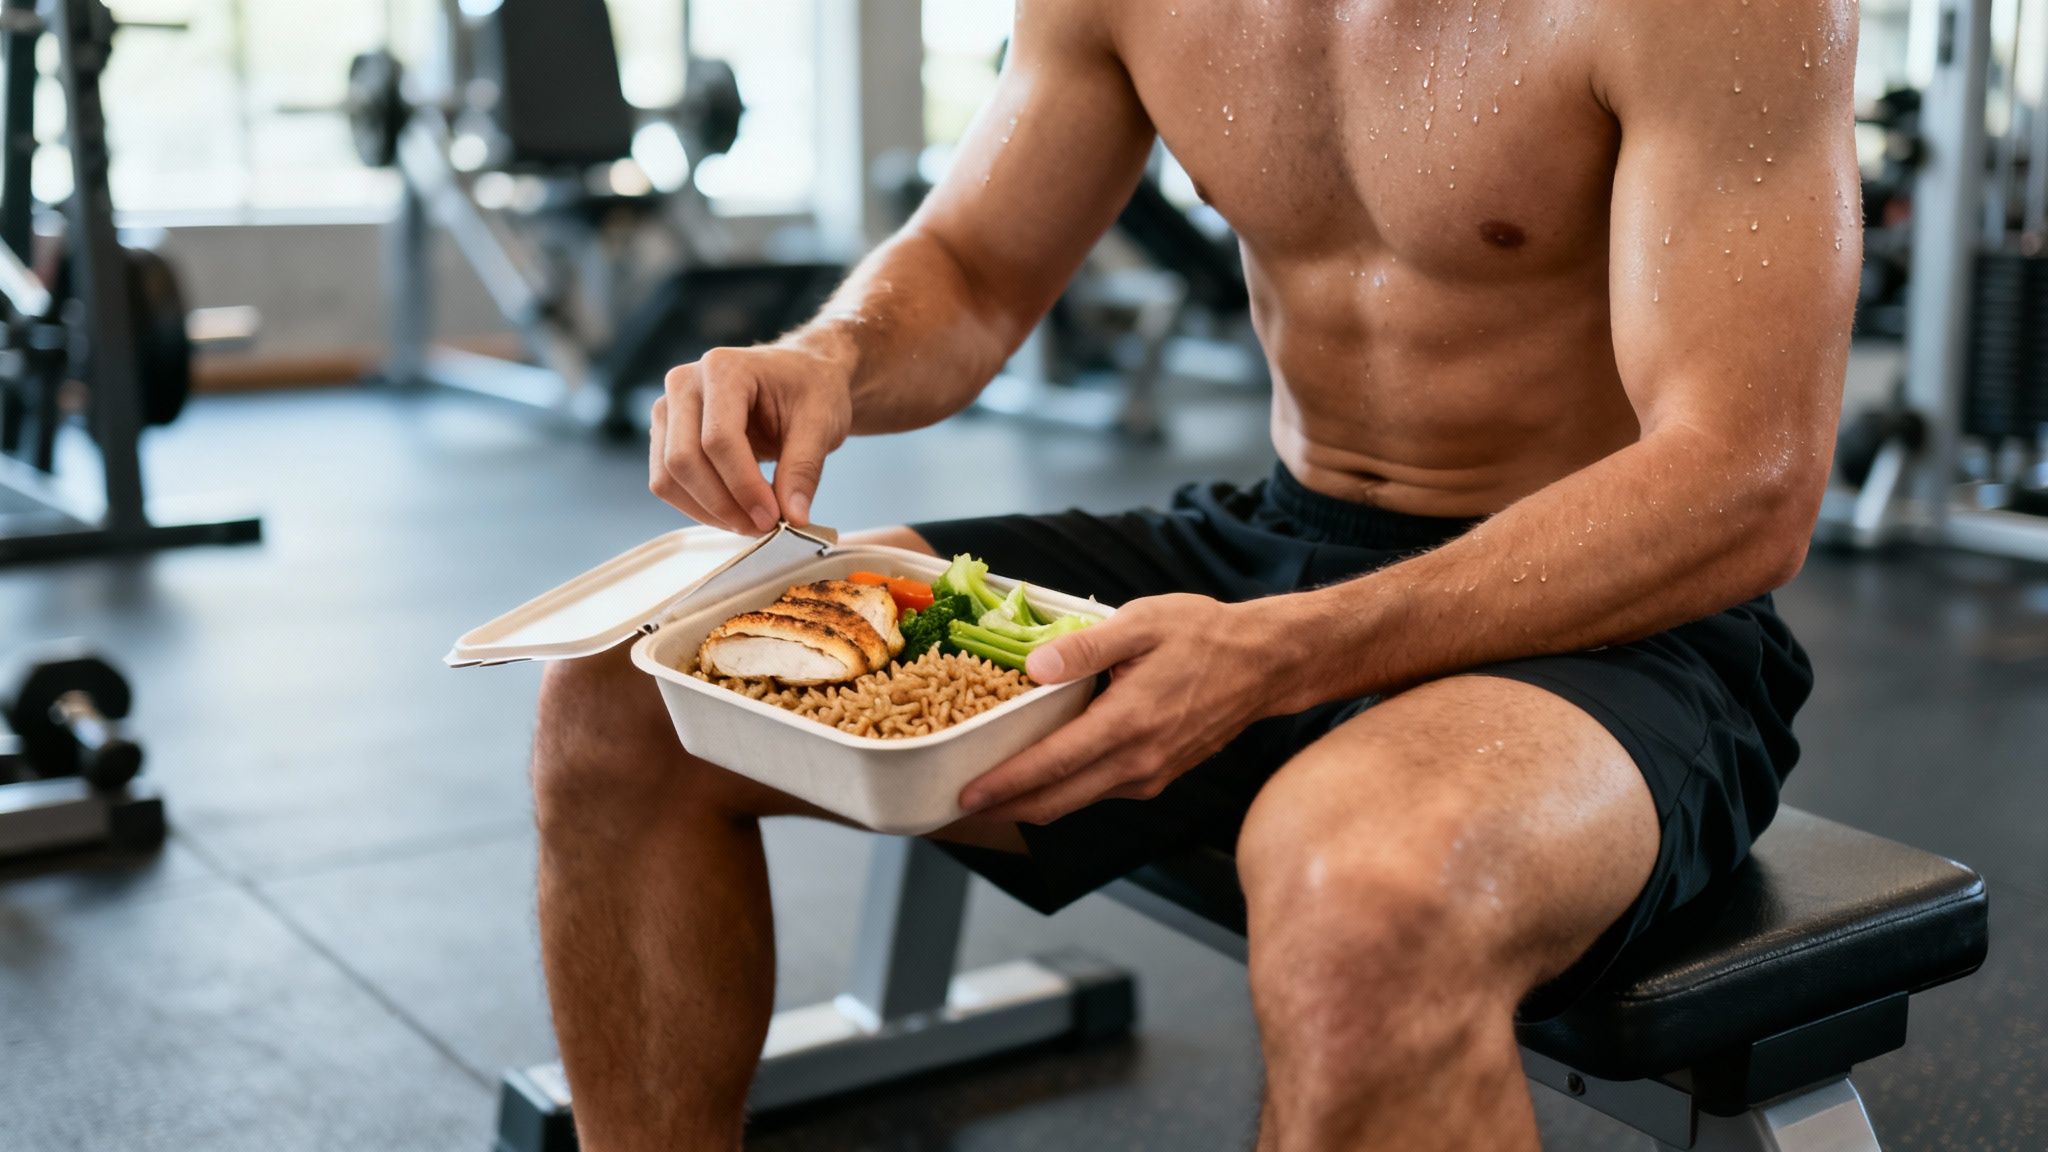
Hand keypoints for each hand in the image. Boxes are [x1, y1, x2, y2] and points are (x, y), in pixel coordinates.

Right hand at [649, 341, 854, 533]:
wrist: (802, 374)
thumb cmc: (811, 387)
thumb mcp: (821, 423)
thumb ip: (804, 470)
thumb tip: (793, 517)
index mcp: (723, 369)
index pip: (718, 440)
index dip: (743, 487)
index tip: (773, 517)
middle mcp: (684, 383)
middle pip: (683, 460)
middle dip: (723, 504)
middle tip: (763, 526)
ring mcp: (669, 408)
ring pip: (667, 477)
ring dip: (707, 511)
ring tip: (751, 522)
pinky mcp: (666, 434)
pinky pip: (668, 482)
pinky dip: (699, 507)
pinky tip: (735, 511)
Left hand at [960, 594, 1289, 825]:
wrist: (1265, 664)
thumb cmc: (1204, 636)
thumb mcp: (1143, 623)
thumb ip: (1086, 646)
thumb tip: (1034, 666)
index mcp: (1128, 723)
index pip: (1053, 764)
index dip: (1004, 783)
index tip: (964, 795)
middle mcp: (1138, 762)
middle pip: (1057, 801)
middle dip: (1003, 809)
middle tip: (955, 806)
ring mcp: (1149, 776)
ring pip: (1077, 801)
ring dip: (1031, 803)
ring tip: (987, 792)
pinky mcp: (1157, 777)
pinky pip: (1099, 791)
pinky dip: (1063, 791)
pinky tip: (1039, 775)